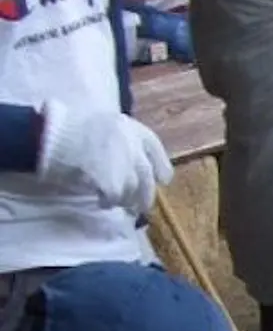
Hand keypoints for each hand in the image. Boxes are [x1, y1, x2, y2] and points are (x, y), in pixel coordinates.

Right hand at [38, 100, 172, 217]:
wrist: (52, 135)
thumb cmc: (70, 128)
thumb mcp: (103, 124)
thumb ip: (121, 140)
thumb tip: (133, 164)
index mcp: (133, 128)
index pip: (155, 149)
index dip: (160, 167)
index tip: (162, 180)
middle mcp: (134, 146)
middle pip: (147, 176)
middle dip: (145, 194)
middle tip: (141, 206)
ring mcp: (125, 164)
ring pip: (134, 189)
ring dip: (127, 200)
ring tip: (117, 204)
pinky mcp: (112, 179)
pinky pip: (116, 196)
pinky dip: (110, 202)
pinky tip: (102, 202)